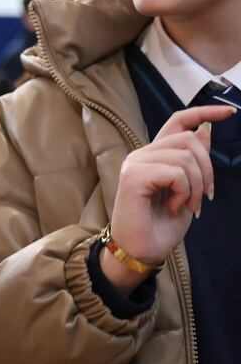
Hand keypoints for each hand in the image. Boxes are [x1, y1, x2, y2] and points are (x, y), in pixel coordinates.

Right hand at [105, 104, 231, 292]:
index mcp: (154, 156)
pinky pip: (176, 172)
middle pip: (189, 138)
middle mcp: (142, 154)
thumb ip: (193, 162)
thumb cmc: (161, 225)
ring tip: (189, 206)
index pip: (177, 122)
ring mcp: (136, 164)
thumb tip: (205, 131)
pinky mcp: (134, 176)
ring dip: (197, 185)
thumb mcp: (187, 191)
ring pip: (185, 156)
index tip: (229, 112)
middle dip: (208, 168)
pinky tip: (174, 207)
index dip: (203, 112)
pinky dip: (184, 192)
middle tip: (205, 197)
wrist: (142, 251)